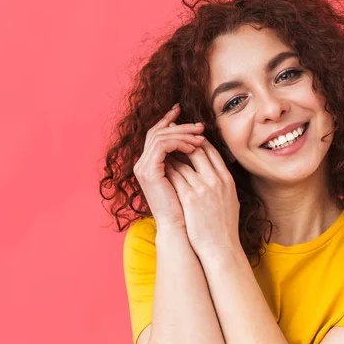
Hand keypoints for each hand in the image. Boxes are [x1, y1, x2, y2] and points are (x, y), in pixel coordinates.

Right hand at [132, 103, 205, 236]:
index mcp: (151, 165)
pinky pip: (162, 146)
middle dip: (180, 125)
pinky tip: (194, 146)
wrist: (181, 230)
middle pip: (157, 132)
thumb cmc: (188, 208)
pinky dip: (178, 142)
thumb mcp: (188, 178)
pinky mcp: (149, 172)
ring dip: (183, 133)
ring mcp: (143, 168)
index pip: (157, 135)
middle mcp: (143, 164)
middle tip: (200, 125)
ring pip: (160, 136)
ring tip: (201, 136)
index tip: (185, 113)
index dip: (170, 122)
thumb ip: (186, 160)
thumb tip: (199, 141)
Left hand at [164, 138, 240, 255]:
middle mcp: (216, 180)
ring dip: (172, 157)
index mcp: (227, 179)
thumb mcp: (231, 200)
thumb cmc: (225, 227)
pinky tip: (159, 169)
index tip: (188, 140)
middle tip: (172, 141)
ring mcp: (202, 188)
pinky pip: (174, 177)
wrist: (221, 247)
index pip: (212, 151)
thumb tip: (215, 172)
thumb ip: (223, 184)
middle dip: (183, 144)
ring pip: (183, 163)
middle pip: (198, 151)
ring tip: (163, 155)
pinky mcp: (189, 198)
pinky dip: (167, 171)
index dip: (198, 142)